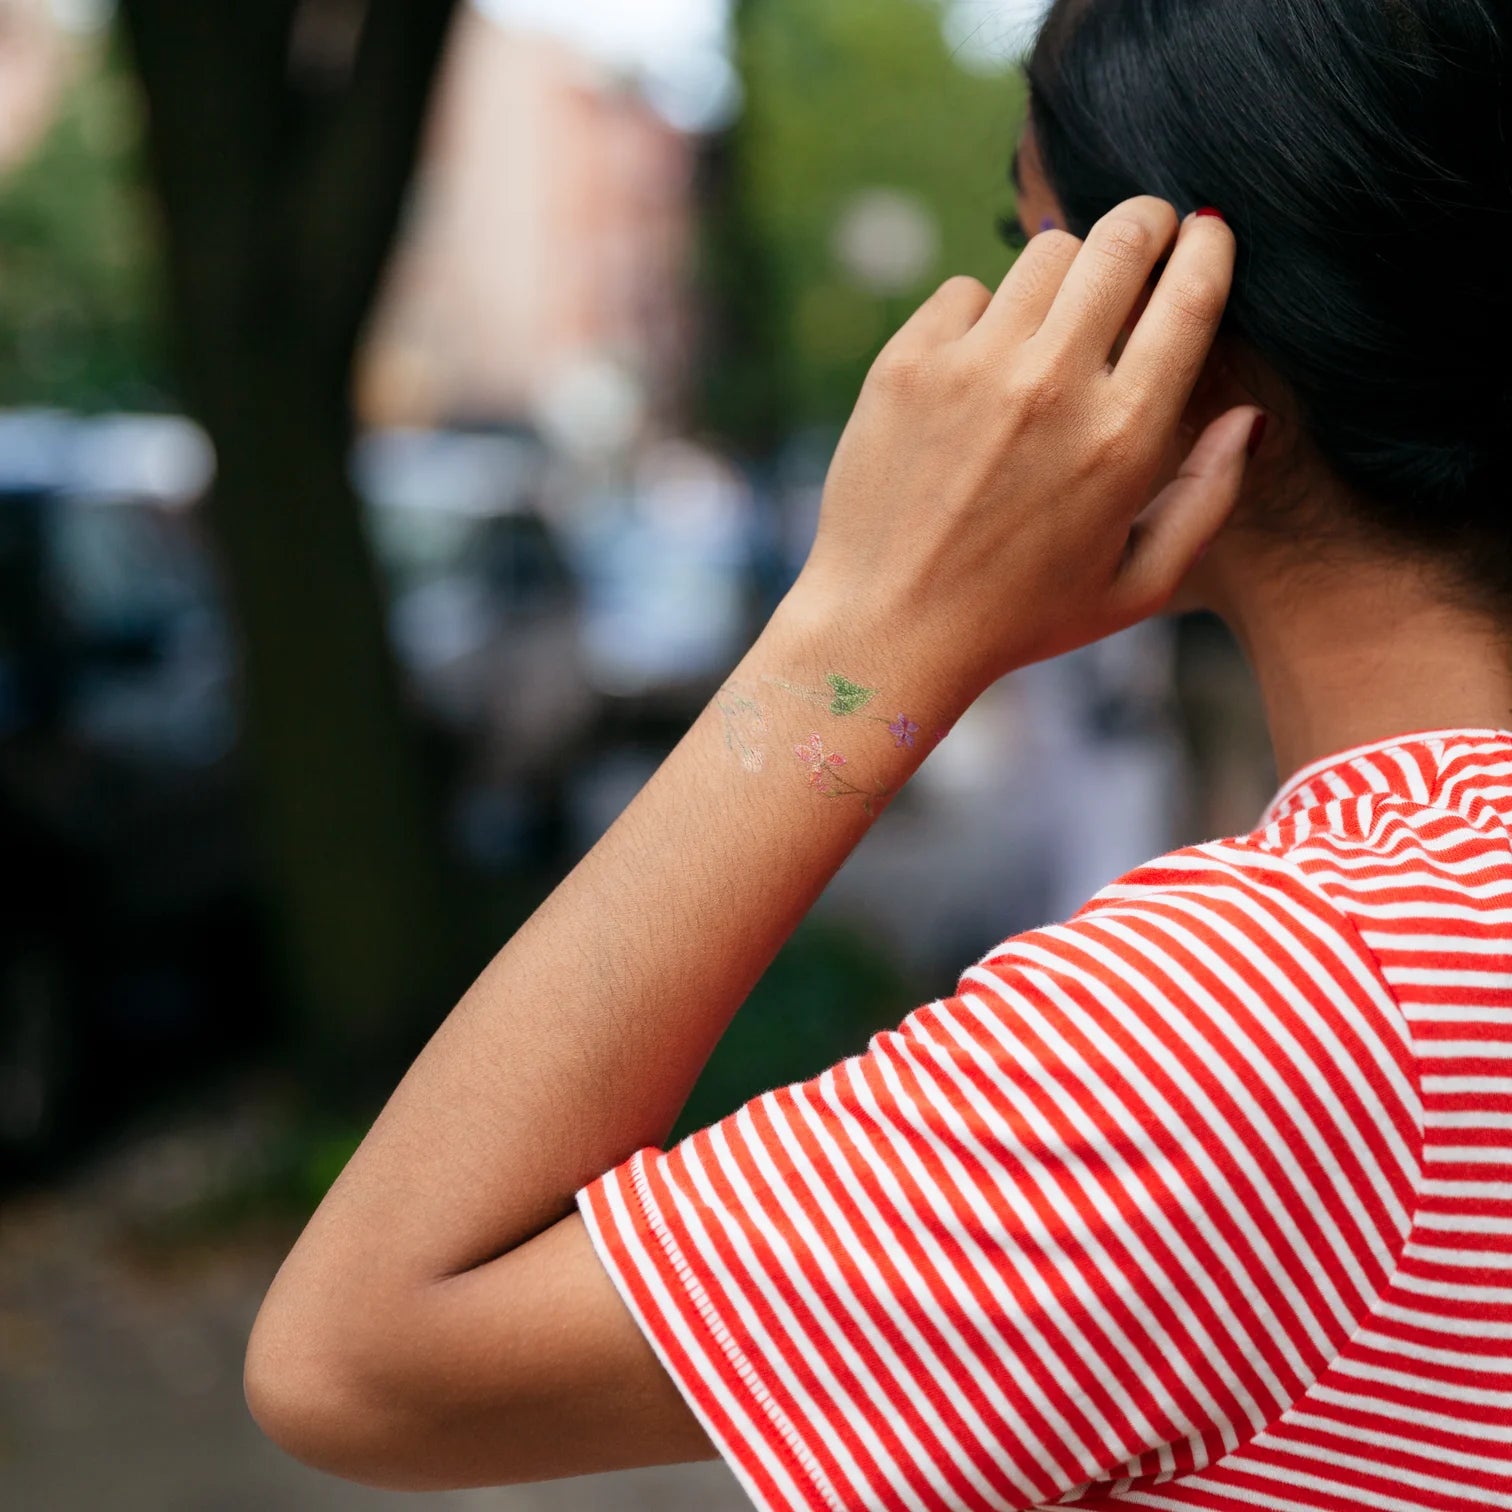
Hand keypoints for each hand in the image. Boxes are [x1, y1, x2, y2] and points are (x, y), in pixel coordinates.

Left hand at [787, 196, 1260, 695]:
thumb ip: (1208, 498)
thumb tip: (1251, 416)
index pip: (1189, 293)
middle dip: (1146, 222)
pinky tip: (979, 365)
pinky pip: (964, 291)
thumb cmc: (1018, 617)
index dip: (1207, 245)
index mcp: (1124, 437)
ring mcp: (972, 367)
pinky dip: (982, 314)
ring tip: (1058, 314)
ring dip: (1065, 270)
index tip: (1206, 233)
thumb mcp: (1137, 586)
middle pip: (1121, 238)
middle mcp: (1051, 386)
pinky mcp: (906, 363)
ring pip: (1045, 253)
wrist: (886, 628)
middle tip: (1145, 233)